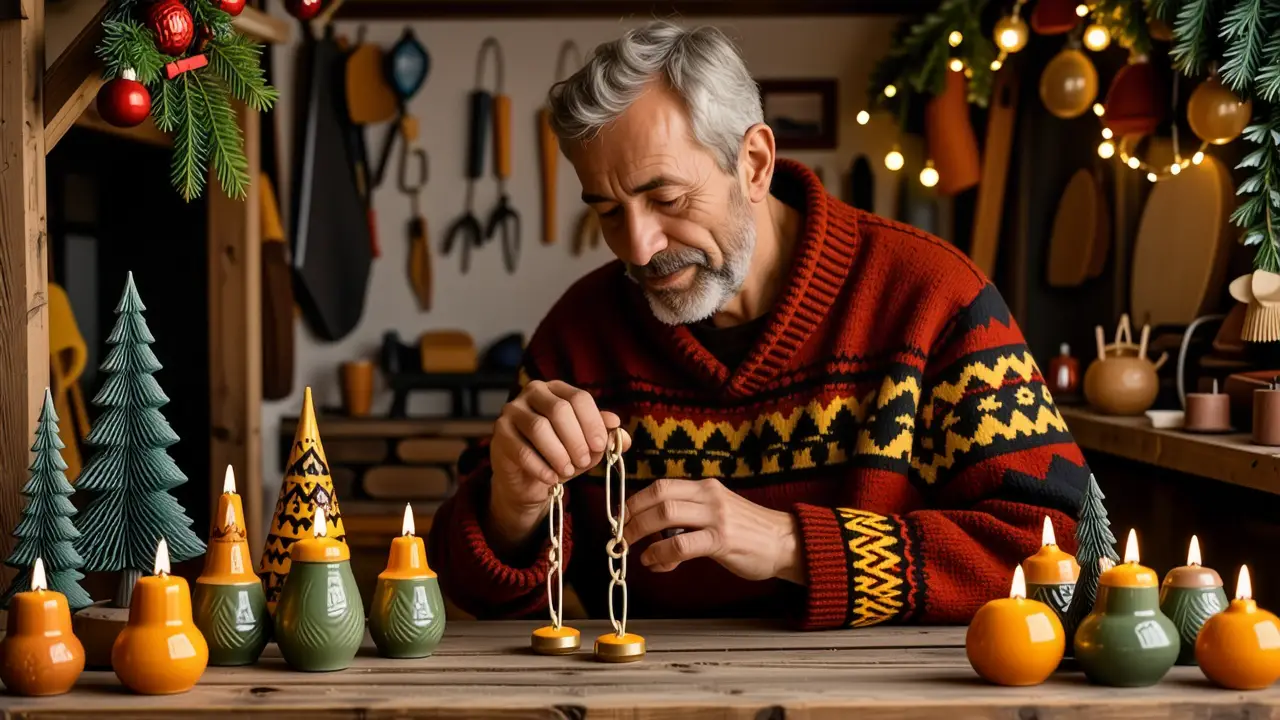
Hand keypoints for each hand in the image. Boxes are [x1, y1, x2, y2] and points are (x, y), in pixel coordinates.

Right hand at [486, 380, 630, 551]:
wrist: (529, 480)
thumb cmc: (561, 455)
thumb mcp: (586, 446)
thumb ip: (603, 436)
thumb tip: (619, 429)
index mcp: (557, 389)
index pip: (579, 397)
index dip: (593, 423)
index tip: (601, 445)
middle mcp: (532, 393)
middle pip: (559, 410)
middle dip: (576, 439)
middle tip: (585, 461)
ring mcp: (512, 411)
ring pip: (538, 427)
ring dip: (558, 453)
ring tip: (568, 471)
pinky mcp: (500, 435)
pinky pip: (521, 449)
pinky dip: (540, 467)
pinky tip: (551, 478)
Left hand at [622, 478, 803, 583]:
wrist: (786, 542)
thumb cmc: (749, 532)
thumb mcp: (718, 511)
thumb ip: (690, 516)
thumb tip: (654, 532)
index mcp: (706, 488)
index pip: (661, 486)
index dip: (635, 501)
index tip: (621, 517)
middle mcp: (709, 496)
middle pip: (658, 497)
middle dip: (631, 516)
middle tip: (620, 534)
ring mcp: (716, 517)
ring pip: (665, 515)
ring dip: (640, 532)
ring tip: (632, 549)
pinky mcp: (722, 540)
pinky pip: (681, 544)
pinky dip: (660, 553)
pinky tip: (655, 562)